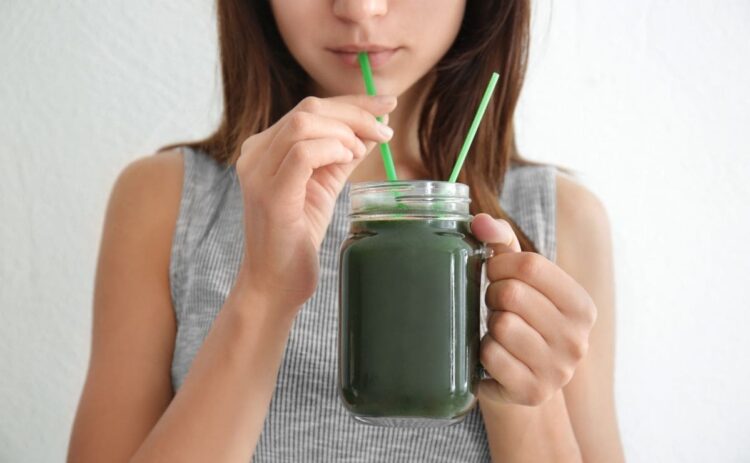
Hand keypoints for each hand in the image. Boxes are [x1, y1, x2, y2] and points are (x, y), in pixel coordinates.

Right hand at [235, 95, 396, 310]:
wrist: (275, 284)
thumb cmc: (297, 238)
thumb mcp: (324, 186)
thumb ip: (342, 156)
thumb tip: (373, 129)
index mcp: (265, 148)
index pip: (309, 108)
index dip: (352, 102)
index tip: (387, 104)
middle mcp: (255, 154)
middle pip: (309, 109)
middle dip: (355, 113)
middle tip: (385, 130)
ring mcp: (258, 172)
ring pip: (304, 123)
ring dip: (345, 132)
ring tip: (362, 152)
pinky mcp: (271, 194)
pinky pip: (302, 153)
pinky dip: (332, 149)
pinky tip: (348, 159)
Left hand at [470, 213, 597, 406]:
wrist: (519, 380)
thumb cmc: (518, 318)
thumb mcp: (518, 279)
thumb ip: (501, 242)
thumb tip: (479, 221)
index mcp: (582, 307)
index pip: (531, 265)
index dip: (499, 264)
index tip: (493, 273)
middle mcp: (577, 340)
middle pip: (512, 294)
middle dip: (492, 295)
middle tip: (494, 306)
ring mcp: (557, 371)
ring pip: (501, 326)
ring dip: (488, 325)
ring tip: (497, 330)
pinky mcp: (531, 392)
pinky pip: (490, 356)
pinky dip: (482, 351)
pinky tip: (493, 354)